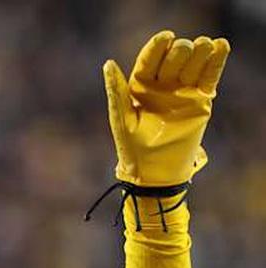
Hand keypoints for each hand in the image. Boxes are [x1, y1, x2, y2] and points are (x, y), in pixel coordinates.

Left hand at [103, 30, 229, 185]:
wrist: (155, 170)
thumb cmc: (133, 146)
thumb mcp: (122, 117)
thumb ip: (116, 90)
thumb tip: (108, 63)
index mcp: (140, 85)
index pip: (149, 60)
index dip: (157, 46)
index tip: (166, 36)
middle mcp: (162, 84)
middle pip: (173, 58)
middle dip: (179, 52)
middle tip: (183, 50)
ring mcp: (182, 91)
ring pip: (193, 64)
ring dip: (199, 52)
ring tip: (204, 45)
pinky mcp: (200, 99)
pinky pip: (209, 77)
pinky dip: (215, 62)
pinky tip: (220, 47)